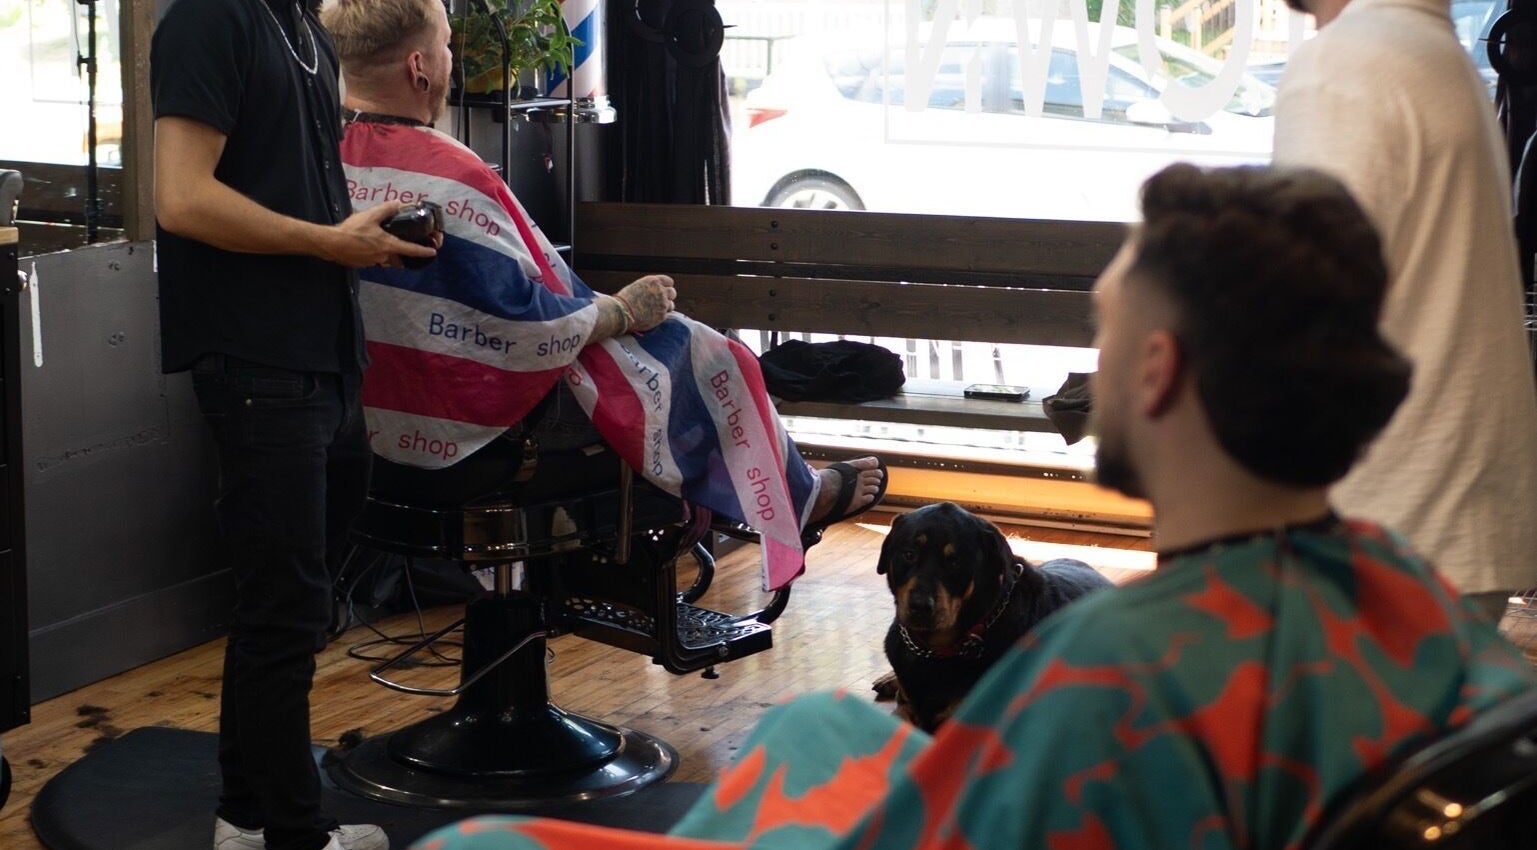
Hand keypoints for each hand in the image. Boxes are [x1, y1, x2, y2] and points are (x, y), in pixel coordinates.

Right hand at [322, 203, 437, 268]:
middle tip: (405, 243)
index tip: (433, 252)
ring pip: (386, 258)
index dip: (423, 251)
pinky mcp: (364, 264)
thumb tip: (397, 203)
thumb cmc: (352, 231)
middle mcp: (384, 257)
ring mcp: (374, 262)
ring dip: (388, 251)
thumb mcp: (370, 216)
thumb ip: (385, 210)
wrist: (331, 244)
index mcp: (388, 245)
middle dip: (403, 251)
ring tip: (382, 241)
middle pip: (399, 256)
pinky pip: (375, 259)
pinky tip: (368, 244)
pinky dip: (375, 253)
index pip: (411, 250)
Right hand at [616, 274, 675, 331]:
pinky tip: (652, 316)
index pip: (669, 281)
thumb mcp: (637, 287)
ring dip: (666, 307)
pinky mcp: (662, 315)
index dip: (666, 287)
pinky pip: (665, 315)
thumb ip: (649, 288)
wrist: (621, 312)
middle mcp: (660, 291)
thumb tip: (653, 291)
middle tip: (661, 301)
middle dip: (668, 297)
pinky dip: (660, 316)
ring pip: (671, 305)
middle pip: (672, 293)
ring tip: (656, 310)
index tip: (663, 291)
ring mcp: (662, 303)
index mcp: (653, 281)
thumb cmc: (624, 300)